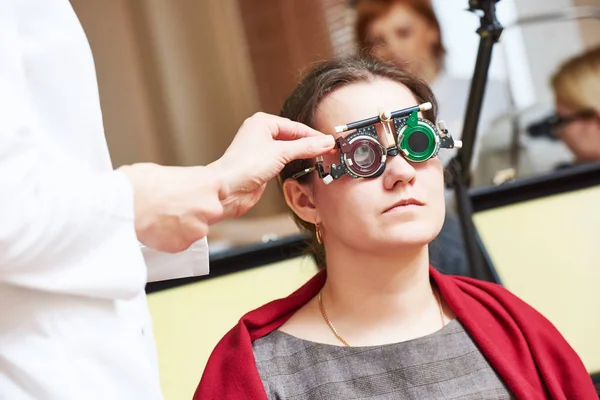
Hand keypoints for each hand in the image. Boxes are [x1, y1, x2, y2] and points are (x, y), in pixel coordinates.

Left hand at [119, 113, 332, 252]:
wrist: (226, 191)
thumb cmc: (243, 167)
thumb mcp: (281, 152)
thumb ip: (306, 147)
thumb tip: (326, 142)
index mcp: (263, 122)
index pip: (296, 127)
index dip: (314, 136)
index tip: (330, 143)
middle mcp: (261, 135)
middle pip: (293, 137)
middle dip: (310, 145)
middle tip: (328, 151)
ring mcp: (261, 152)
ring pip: (289, 150)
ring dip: (303, 155)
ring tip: (320, 159)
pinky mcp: (262, 167)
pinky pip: (284, 162)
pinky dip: (295, 164)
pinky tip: (304, 168)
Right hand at [119, 163, 223, 252]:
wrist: (122, 204)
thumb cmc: (139, 183)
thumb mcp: (166, 172)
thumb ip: (182, 182)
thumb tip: (177, 187)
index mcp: (209, 182)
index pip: (220, 191)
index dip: (206, 195)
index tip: (195, 197)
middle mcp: (210, 206)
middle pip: (211, 213)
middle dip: (196, 212)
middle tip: (174, 209)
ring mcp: (199, 227)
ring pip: (196, 229)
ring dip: (183, 227)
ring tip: (160, 219)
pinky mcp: (185, 244)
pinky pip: (181, 242)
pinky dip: (171, 239)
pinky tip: (156, 229)